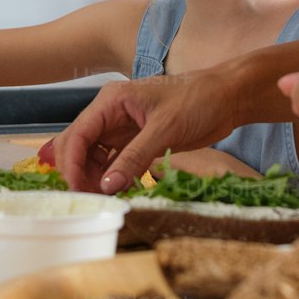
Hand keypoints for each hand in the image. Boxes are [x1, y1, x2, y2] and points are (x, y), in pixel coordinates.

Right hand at [51, 71, 236, 192]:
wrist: (226, 98)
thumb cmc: (198, 100)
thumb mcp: (165, 129)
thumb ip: (134, 157)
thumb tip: (107, 186)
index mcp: (112, 100)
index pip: (79, 133)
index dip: (72, 164)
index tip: (76, 190)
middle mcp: (111, 113)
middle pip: (79, 146)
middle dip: (78, 173)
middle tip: (88, 200)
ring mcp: (122, 128)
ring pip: (94, 157)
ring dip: (94, 179)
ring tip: (105, 201)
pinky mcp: (135, 141)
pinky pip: (113, 162)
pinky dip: (112, 178)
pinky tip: (118, 193)